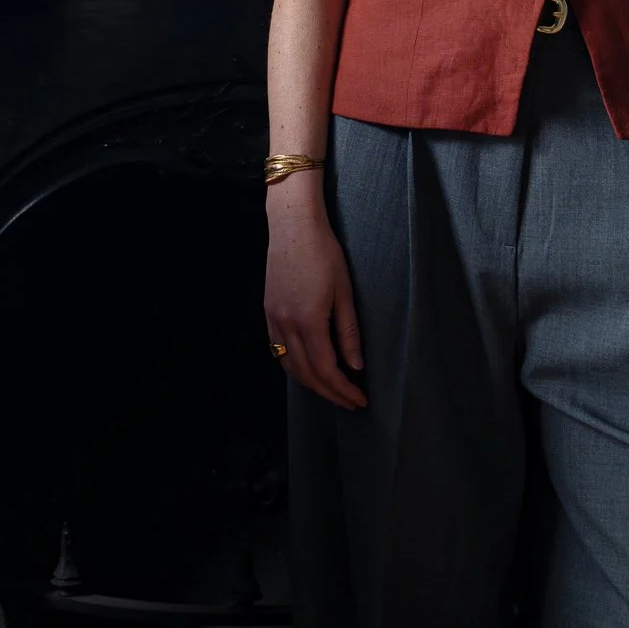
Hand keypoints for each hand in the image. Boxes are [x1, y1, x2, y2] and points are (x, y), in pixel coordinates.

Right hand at [264, 179, 365, 409]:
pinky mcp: (268, 312)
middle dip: (330, 393)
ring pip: (290, 366)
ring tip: (333, 389)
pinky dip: (295, 367)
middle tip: (351, 401)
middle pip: (307, 374)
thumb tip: (355, 366)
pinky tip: (308, 368)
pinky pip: (279, 351)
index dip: (343, 390)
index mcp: (308, 321)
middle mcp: (286, 325)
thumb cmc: (324, 252)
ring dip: (311, 384)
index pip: (326, 370)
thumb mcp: (344, 291)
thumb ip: (348, 332)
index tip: (360, 400)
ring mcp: (273, 319)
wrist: (292, 225)